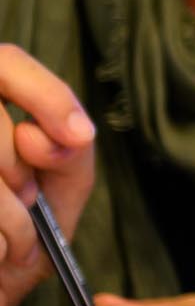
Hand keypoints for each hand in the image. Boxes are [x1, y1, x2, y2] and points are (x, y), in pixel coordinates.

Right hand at [0, 44, 97, 305]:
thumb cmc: (18, 244)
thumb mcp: (59, 193)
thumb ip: (70, 154)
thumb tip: (61, 137)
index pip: (4, 61)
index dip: (46, 95)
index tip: (76, 138)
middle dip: (16, 164)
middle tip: (24, 201)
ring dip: (4, 213)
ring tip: (7, 239)